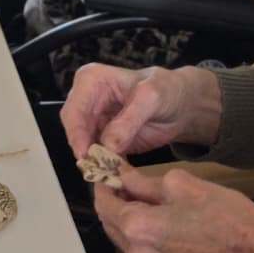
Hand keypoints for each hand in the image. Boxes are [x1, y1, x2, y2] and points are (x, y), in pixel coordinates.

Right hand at [60, 64, 220, 158]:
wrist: (180, 106)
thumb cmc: (166, 92)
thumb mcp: (151, 99)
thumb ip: (129, 120)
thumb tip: (107, 145)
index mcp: (91, 80)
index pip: (74, 109)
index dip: (76, 132)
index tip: (85, 154)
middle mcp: (87, 99)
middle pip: (73, 128)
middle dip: (83, 148)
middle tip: (96, 168)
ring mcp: (94, 120)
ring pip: (82, 143)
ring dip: (93, 160)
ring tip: (107, 173)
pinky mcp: (103, 138)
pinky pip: (97, 154)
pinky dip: (103, 165)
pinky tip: (114, 173)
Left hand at [93, 168, 253, 252]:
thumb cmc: (225, 216)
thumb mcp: (180, 184)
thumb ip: (143, 181)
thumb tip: (124, 177)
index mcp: (138, 228)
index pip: (103, 204)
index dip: (103, 185)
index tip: (108, 172)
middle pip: (111, 224)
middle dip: (114, 202)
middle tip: (124, 182)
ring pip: (126, 241)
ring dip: (128, 220)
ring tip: (143, 199)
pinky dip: (143, 237)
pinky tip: (159, 220)